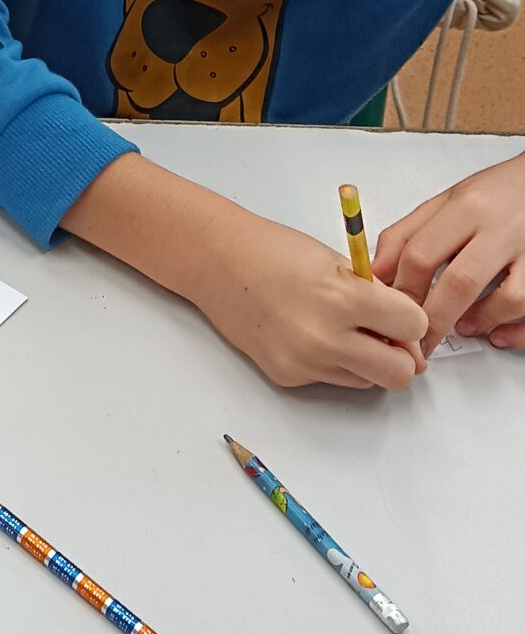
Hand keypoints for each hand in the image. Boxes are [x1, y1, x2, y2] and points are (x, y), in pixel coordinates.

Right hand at [193, 213, 428, 388]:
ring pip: (368, 381)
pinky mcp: (288, 376)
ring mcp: (304, 362)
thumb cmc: (277, 252)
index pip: (414, 327)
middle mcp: (324, 338)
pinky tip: (312, 334)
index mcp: (343, 298)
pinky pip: (333, 379)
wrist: (219, 263)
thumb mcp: (340, 264)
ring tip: (345, 330)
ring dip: (368, 361)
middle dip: (401, 356)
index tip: (403, 313)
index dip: (413, 320)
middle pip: (399, 373)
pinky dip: (335, 362)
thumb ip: (378, 298)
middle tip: (388, 336)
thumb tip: (408, 334)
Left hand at [374, 154, 524, 351]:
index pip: (421, 255)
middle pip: (460, 283)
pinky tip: (498, 333)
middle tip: (417, 343)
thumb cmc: (497, 193)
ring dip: (479, 322)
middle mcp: (502, 229)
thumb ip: (407, 233)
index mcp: (467, 209)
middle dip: (432, 321)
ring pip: (508, 300)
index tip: (391, 311)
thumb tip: (375, 272)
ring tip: (462, 326)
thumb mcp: (447, 201)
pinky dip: (517, 331)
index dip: (401, 291)